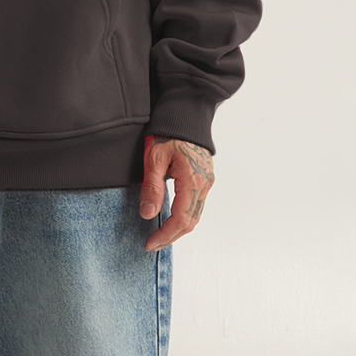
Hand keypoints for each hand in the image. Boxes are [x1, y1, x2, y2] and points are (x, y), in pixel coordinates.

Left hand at [140, 134, 213, 251]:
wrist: (185, 110)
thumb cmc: (168, 130)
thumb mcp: (153, 157)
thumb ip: (152, 187)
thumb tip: (148, 214)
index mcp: (192, 180)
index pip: (181, 219)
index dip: (165, 235)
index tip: (149, 243)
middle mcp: (204, 183)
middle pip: (191, 221)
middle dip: (172, 236)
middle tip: (152, 244)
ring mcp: (207, 180)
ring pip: (195, 214)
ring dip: (179, 228)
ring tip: (160, 235)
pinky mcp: (204, 176)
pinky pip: (197, 204)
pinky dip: (185, 215)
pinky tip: (171, 217)